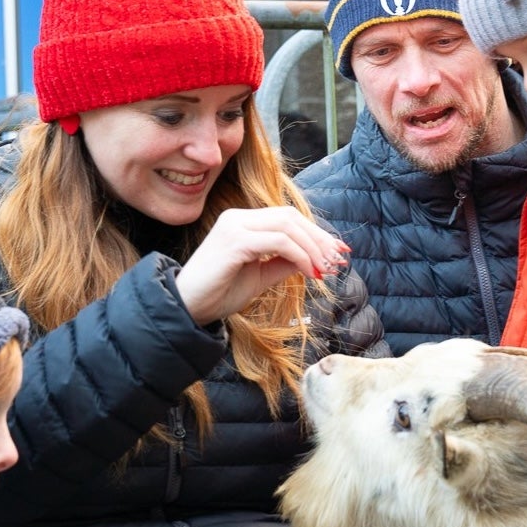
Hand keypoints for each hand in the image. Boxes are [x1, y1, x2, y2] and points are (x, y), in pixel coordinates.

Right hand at [175, 207, 348, 325]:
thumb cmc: (219, 293)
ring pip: (287, 226)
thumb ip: (284, 263)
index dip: (316, 233)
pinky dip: (300, 256)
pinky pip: (278, 242)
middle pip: (291, 217)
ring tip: (326, 269)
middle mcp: (237, 217)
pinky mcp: (234, 242)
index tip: (338, 252)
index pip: (287, 217)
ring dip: (313, 248)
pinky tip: (310, 273)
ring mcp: (234, 226)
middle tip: (338, 260)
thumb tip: (315, 258)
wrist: (188, 308)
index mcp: (243, 221)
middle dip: (320, 239)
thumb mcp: (260, 276)